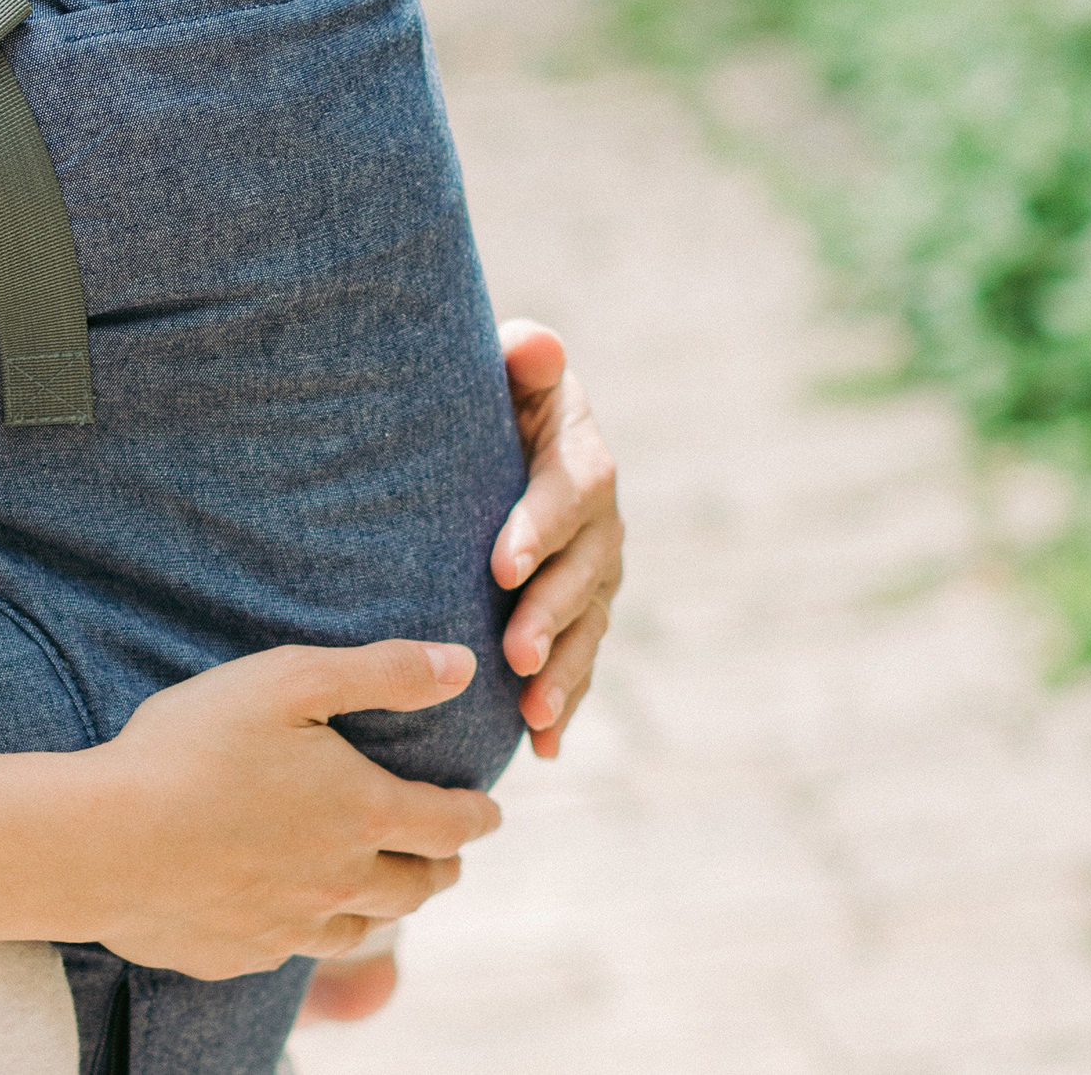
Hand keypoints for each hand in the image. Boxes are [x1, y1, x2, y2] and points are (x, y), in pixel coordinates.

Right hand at [82, 641, 498, 980]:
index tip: (490, 812)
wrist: (106, 841)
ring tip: (377, 889)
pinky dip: (307, 929)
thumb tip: (460, 665)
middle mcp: (339, 884)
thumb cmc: (193, 746)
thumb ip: (379, 673)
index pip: (448, 825)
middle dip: (439, 867)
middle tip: (443, 855)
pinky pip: (293, 950)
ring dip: (382, 907)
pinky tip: (288, 910)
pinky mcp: (241, 953)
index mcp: (361, 816)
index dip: (476, 816)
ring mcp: (290, 928)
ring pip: (360, 929)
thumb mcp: (289, 680)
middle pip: (417, 888)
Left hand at [490, 321, 621, 756]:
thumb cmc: (490, 393)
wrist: (493, 431)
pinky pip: (580, 660)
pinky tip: (544, 746)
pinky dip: (566, 705)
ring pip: (586, 627)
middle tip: (513, 651)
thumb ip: (523, 359)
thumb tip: (535, 344)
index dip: (540, 527)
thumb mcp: (506, 368)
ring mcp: (596, 572)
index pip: (573, 490)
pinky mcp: (579, 613)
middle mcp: (600, 520)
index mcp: (580, 454)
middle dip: (550, 614)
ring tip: (532, 711)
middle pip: (585, 571)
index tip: (499, 563)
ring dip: (563, 672)